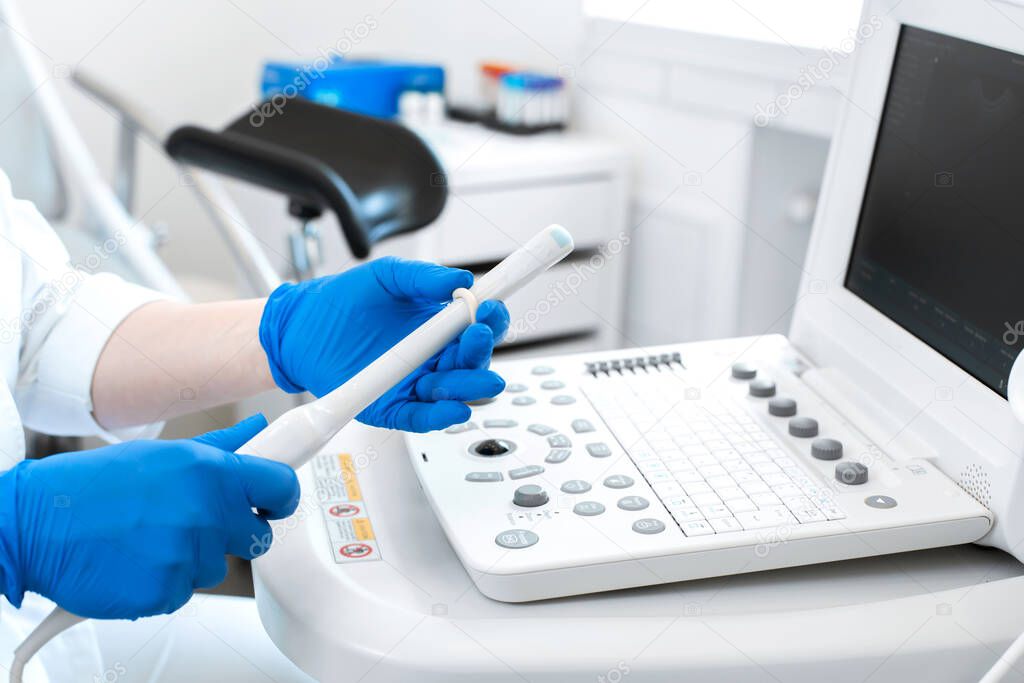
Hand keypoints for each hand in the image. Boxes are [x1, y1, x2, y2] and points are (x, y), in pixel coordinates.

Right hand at [0, 415, 298, 618]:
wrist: (35, 524)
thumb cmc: (94, 486)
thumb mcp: (165, 454)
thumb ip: (221, 448)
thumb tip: (256, 431)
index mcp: (212, 472)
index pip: (282, 487)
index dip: (282, 497)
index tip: (274, 502)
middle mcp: (207, 513)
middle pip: (258, 536)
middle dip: (235, 533)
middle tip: (194, 522)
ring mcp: (188, 555)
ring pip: (217, 566)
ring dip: (192, 557)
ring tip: (149, 537)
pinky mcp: (166, 592)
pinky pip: (184, 592)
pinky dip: (164, 582)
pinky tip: (136, 561)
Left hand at [259, 256, 509, 431]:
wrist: (300, 327)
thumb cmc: (343, 301)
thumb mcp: (387, 276)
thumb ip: (424, 278)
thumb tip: (460, 279)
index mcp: (439, 325)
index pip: (480, 326)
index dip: (491, 319)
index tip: (491, 308)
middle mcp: (433, 356)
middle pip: (474, 362)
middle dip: (481, 353)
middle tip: (476, 337)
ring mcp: (415, 383)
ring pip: (455, 393)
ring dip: (467, 386)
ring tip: (468, 377)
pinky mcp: (393, 407)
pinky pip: (422, 416)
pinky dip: (440, 415)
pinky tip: (452, 408)